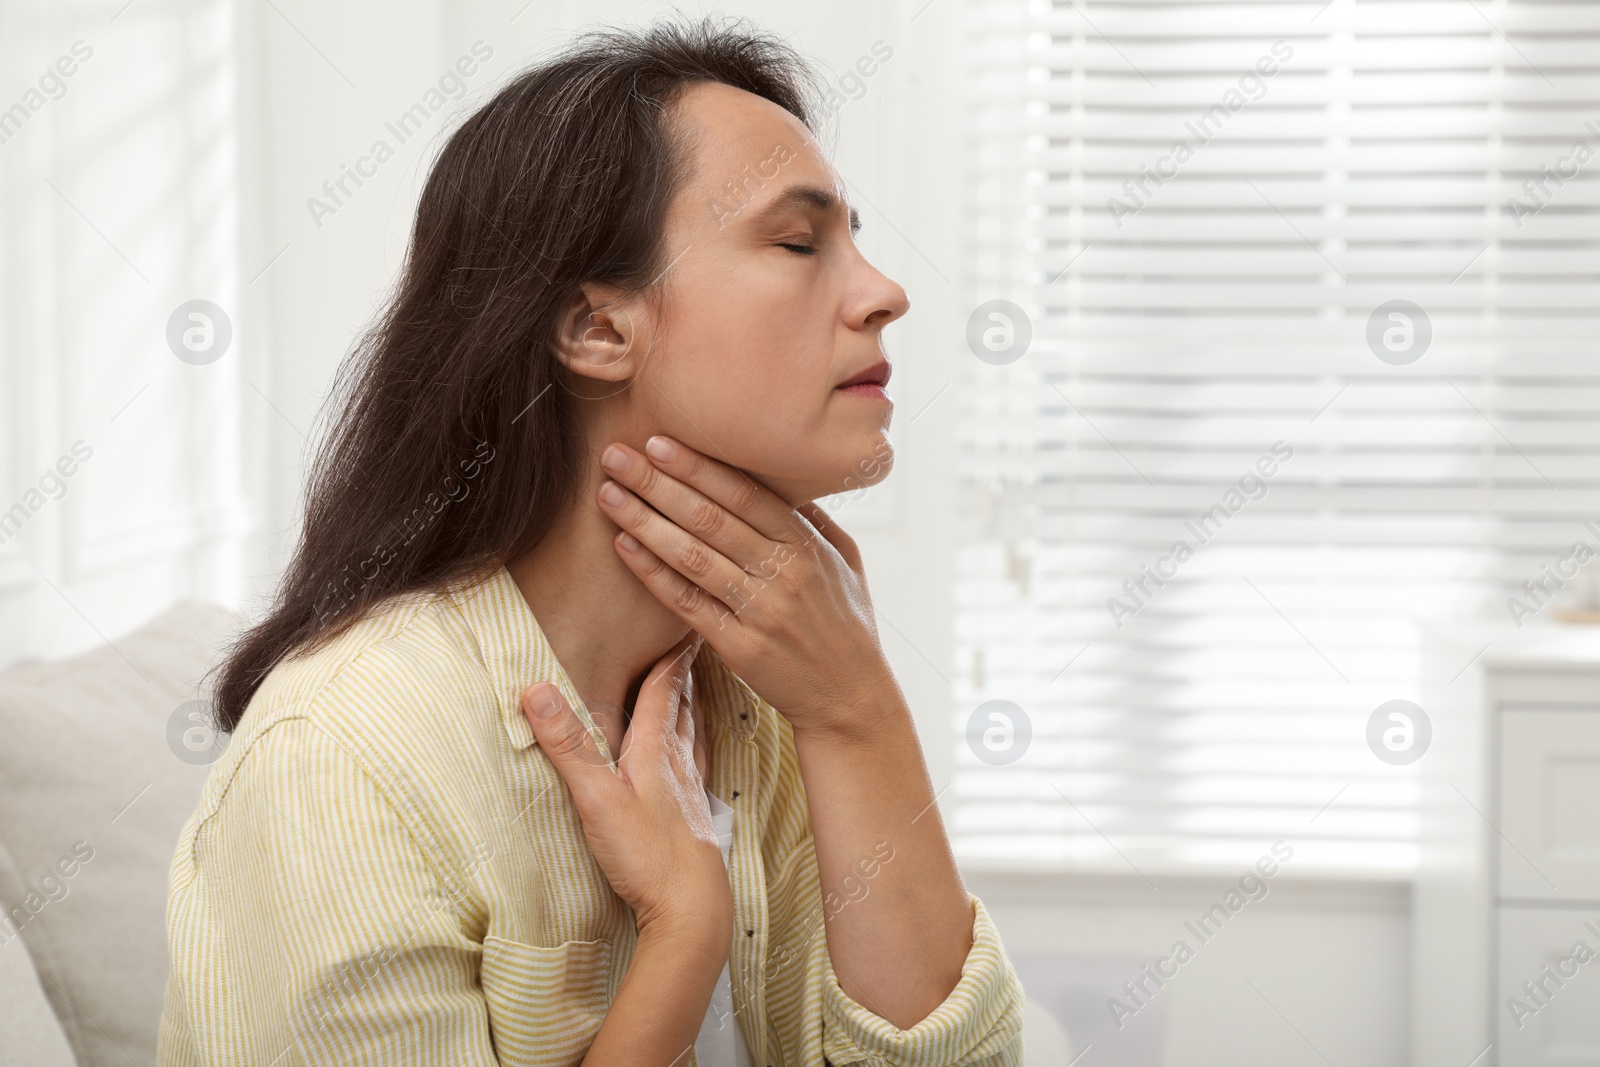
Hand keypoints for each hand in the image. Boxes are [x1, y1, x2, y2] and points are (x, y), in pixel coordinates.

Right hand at [520, 631, 730, 950]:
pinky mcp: (695, 818)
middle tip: (690, 641)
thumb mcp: (597, 797)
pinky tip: (693, 758)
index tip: (680, 623)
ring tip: (694, 688)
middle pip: (685, 705)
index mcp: (658, 750)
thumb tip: (536, 689)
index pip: (665, 689)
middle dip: (684, 671)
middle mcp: (680, 763)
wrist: (694, 909)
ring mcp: (691, 791)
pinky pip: (697, 765)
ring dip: (693, 705)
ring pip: (695, 734)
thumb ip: (568, 745)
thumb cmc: (648, 855)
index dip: (670, 655)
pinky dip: (696, 745)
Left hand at [594, 435, 895, 737]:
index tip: (658, 442)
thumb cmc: (846, 625)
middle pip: (709, 517)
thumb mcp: (847, 561)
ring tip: (608, 494)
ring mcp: (760, 611)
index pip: (744, 493)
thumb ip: (811, 519)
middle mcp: (784, 573)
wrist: (850, 699)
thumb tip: (780, 477)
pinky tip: (625, 546)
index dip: (697, 467)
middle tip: (616, 455)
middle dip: (657, 482)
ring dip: (644, 521)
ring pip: (691, 556)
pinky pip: (687, 602)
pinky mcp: (739, 647)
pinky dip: (653, 573)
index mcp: (807, 544)